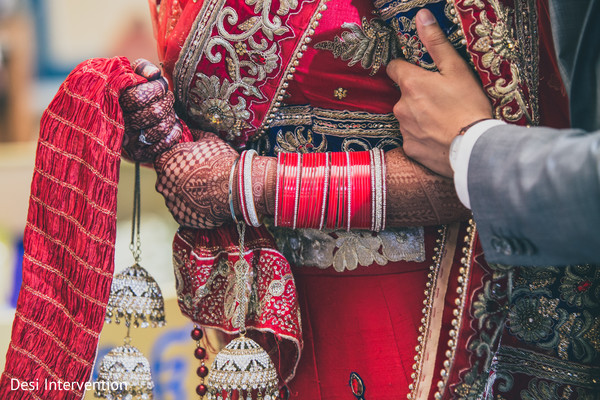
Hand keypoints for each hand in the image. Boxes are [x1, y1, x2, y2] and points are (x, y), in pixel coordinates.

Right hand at [120, 59, 181, 161]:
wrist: (122, 118)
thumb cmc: (130, 91)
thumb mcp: (131, 75)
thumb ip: (141, 68)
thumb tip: (154, 74)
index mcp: (115, 102)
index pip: (140, 97)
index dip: (157, 89)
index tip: (161, 84)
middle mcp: (121, 124)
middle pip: (155, 113)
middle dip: (167, 101)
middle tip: (167, 97)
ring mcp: (130, 141)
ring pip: (161, 128)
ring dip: (171, 116)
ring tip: (168, 111)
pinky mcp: (140, 154)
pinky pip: (164, 144)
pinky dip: (174, 132)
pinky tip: (172, 124)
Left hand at [154, 131, 238, 228]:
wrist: (237, 187)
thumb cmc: (222, 161)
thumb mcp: (209, 140)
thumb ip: (194, 135)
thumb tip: (190, 131)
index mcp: (166, 162)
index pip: (161, 159)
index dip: (175, 160)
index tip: (186, 162)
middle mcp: (163, 183)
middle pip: (166, 179)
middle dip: (178, 177)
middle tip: (198, 177)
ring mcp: (172, 202)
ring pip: (173, 196)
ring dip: (184, 194)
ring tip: (203, 190)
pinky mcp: (181, 217)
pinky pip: (182, 211)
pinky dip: (191, 207)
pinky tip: (204, 202)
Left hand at [386, 9, 491, 177]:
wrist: (473, 149)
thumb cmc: (468, 107)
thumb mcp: (456, 69)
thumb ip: (436, 43)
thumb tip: (421, 17)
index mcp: (410, 84)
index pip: (394, 68)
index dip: (406, 68)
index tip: (420, 72)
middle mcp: (400, 106)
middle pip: (403, 94)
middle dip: (417, 95)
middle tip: (442, 100)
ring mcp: (403, 129)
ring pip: (407, 116)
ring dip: (419, 116)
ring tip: (443, 119)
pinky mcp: (409, 148)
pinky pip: (412, 137)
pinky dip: (422, 136)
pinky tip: (439, 136)